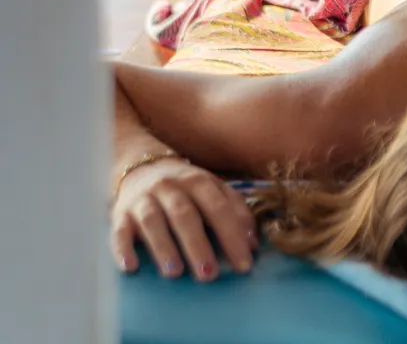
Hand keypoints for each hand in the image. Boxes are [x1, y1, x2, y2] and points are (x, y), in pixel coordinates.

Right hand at [110, 155, 257, 281]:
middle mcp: (170, 187)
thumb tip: (252, 243)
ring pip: (153, 221)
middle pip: (185, 216)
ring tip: (175, 273)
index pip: (218, 208)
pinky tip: (131, 267)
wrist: (142, 167)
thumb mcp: (213, 189)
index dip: (232, 235)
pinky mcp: (120, 214)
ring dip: (164, 247)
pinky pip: (119, 230)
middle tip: (209, 275)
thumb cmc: (185, 188)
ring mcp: (144, 199)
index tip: (243, 264)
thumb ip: (234, 210)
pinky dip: (123, 249)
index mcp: (198, 181)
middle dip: (198, 246)